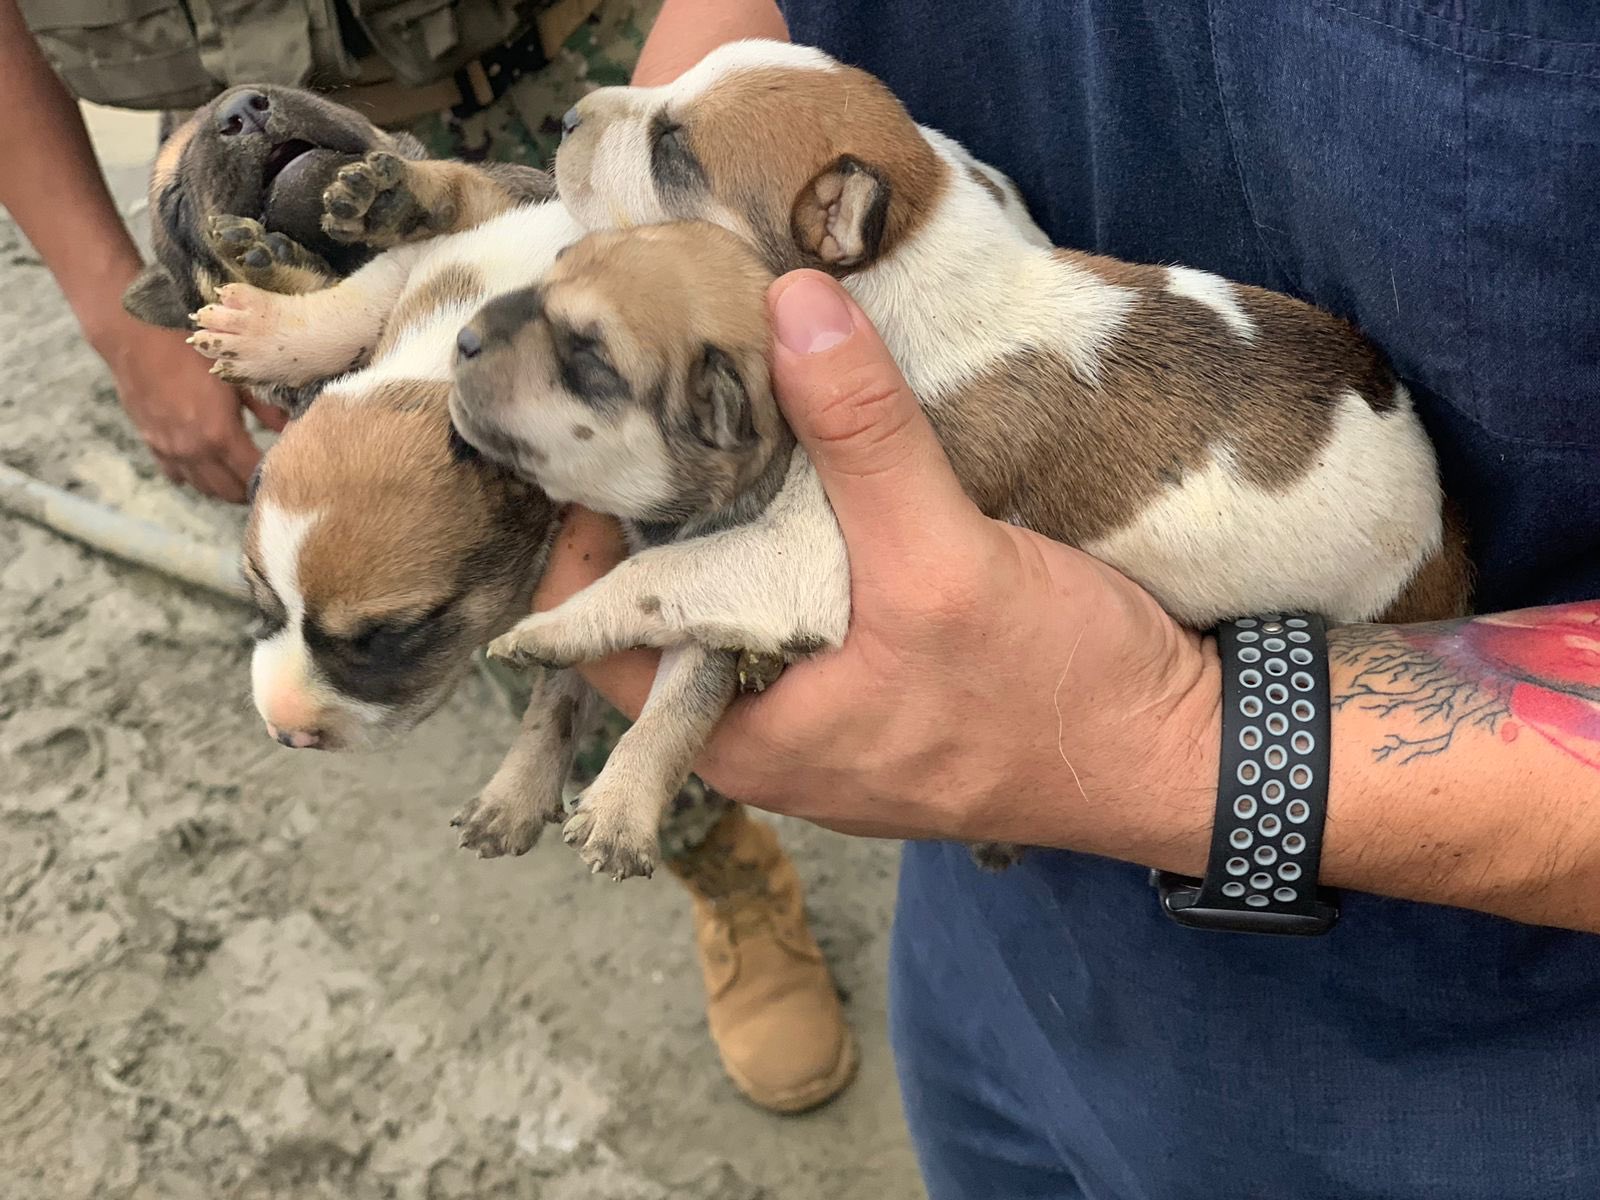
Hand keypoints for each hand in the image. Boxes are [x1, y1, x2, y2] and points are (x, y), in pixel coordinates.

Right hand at [104, 321, 286, 502]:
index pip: (252, 474)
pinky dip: (193, 476)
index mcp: (219, 435)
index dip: (269, 476)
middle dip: (249, 488)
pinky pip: (176, 475)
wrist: (135, 336)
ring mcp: (170, 450)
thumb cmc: (190, 350)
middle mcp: (194, 450)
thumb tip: (289, 427)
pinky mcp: (151, 444)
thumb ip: (265, 407)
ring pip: (202, 487)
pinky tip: (205, 463)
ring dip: (223, 485)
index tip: (282, 471)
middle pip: (228, 491)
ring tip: (239, 473)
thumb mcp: (236, 375)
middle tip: (263, 476)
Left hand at [543, 271, 1222, 865]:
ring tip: (726, 415)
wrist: (1186, 755)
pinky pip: (810, 607)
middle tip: (658, 405)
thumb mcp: (948, 560)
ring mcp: (833, 714)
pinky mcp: (888, 683)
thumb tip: (791, 304)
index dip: (580, 545)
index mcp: (749, 740)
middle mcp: (772, 738)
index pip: (601, 645)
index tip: (596, 443)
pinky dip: (798, 541)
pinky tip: (810, 467)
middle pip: (670, 619)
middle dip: (662, 517)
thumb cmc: (1062, 697)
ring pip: (744, 609)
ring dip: (735, 523)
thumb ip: (866, 438)